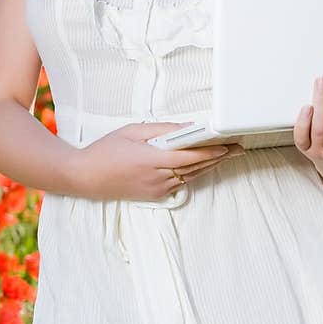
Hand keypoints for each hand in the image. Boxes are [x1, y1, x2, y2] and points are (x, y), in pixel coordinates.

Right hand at [70, 122, 244, 202]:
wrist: (85, 177)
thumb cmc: (105, 151)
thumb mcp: (132, 132)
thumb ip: (161, 130)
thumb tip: (186, 127)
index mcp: (152, 160)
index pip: (190, 156)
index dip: (211, 151)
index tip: (228, 145)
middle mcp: (158, 177)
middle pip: (196, 167)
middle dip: (218, 157)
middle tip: (237, 148)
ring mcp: (157, 189)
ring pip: (190, 176)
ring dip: (208, 165)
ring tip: (226, 155)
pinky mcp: (155, 196)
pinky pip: (180, 183)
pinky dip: (193, 173)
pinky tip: (203, 165)